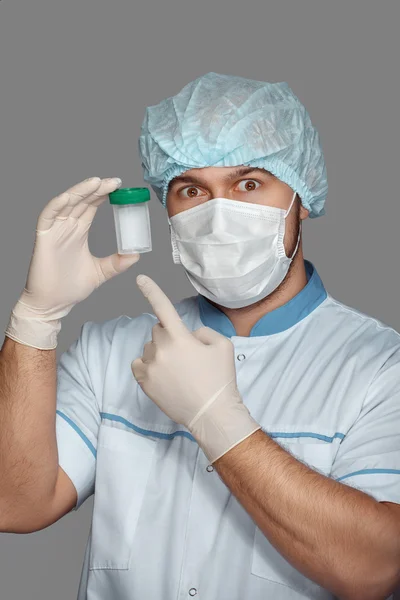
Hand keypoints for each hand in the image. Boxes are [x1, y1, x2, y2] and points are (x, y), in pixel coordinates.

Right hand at [5, 177, 139, 349]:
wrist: (53, 305)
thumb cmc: (70, 288)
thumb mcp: (101, 272)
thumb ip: (117, 263)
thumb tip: (136, 255)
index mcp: (78, 232)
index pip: (91, 206)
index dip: (102, 194)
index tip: (119, 187)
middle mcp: (66, 227)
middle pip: (81, 201)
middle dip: (96, 189)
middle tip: (114, 182)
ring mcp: (54, 231)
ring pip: (66, 204)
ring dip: (80, 191)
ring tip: (96, 182)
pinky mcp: (44, 239)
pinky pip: (47, 217)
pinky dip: (56, 205)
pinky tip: (68, 197)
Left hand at [131, 275, 260, 463]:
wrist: (211, 413)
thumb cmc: (220, 379)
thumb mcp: (223, 345)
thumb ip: (203, 332)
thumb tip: (188, 336)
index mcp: (180, 337)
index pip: (163, 308)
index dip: (151, 290)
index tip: (140, 278)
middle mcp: (161, 349)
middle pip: (158, 330)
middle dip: (169, 335)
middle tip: (186, 354)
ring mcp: (150, 367)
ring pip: (149, 347)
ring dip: (160, 352)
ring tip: (178, 370)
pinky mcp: (144, 382)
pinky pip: (139, 364)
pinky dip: (148, 365)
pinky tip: (163, 375)